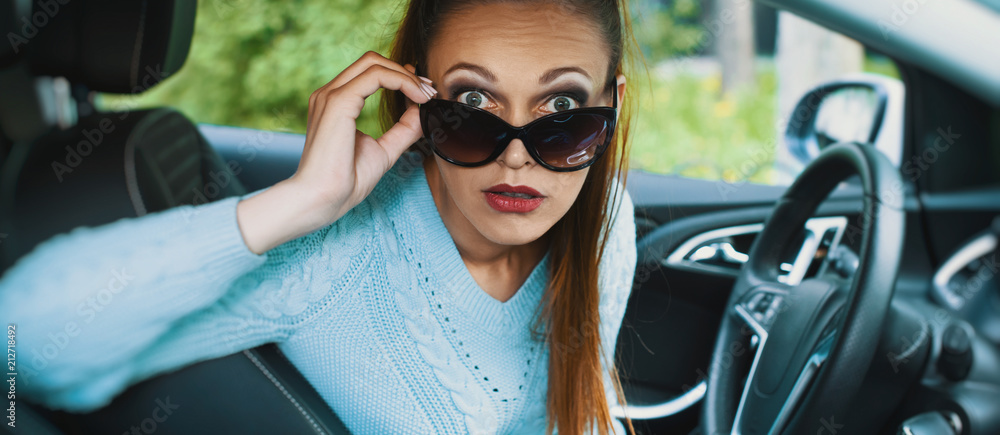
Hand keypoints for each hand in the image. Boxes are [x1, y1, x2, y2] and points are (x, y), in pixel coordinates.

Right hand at [236, 51, 435, 253]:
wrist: (322, 199)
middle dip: (406, 72)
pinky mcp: (339, 102)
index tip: (423, 92)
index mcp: (335, 104)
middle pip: (372, 60)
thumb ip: (403, 130)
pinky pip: (376, 76)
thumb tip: (422, 111)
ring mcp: (331, 95)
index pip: (369, 73)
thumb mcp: (384, 150)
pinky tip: (418, 98)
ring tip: (427, 95)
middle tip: (429, 91)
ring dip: (407, 76)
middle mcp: (329, 94)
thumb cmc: (345, 181)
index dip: (400, 76)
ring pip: (375, 63)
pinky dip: (402, 82)